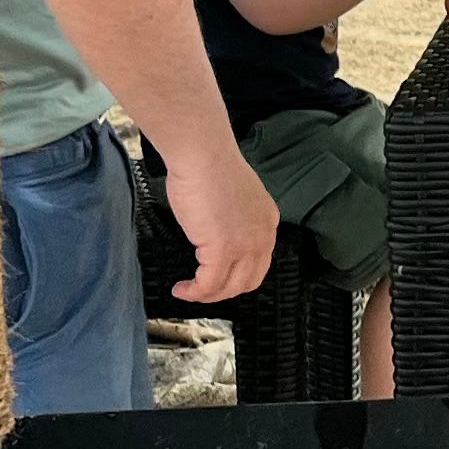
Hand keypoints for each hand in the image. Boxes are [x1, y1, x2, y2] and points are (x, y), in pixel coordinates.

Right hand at [157, 141, 278, 304]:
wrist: (202, 153)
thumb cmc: (208, 164)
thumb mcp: (231, 196)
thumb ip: (232, 217)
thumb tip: (216, 230)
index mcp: (266, 220)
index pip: (259, 261)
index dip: (237, 274)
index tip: (217, 275)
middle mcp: (262, 236)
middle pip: (248, 281)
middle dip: (224, 290)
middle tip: (202, 289)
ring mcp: (245, 245)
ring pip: (229, 287)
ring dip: (207, 295)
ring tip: (188, 291)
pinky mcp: (222, 250)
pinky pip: (209, 284)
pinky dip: (195, 291)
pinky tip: (182, 288)